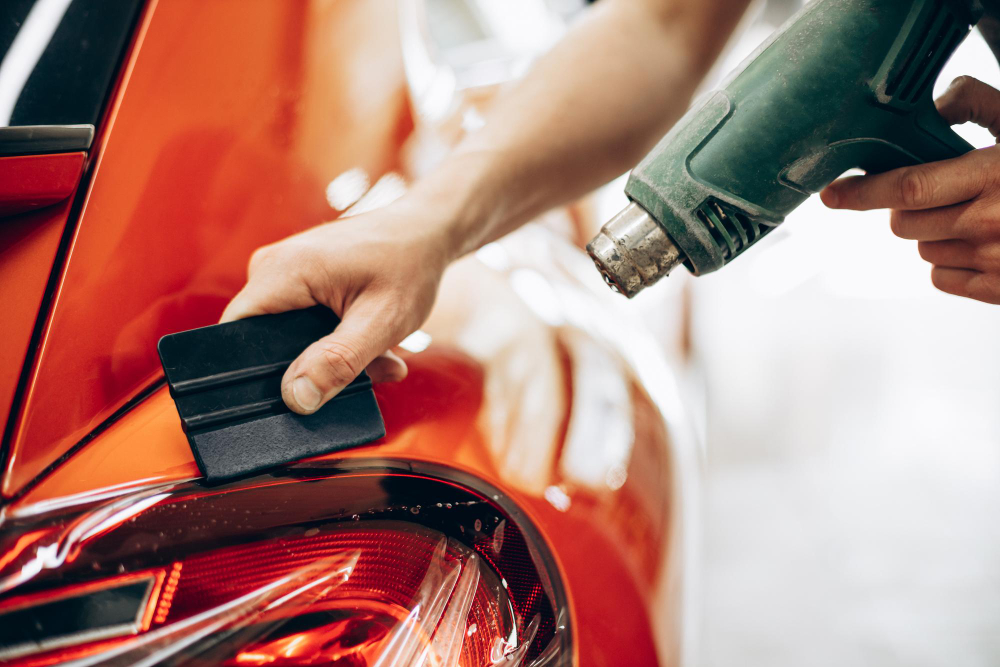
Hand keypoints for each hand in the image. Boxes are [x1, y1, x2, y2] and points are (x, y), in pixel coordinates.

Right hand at [221, 200, 452, 413]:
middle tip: (362, 373)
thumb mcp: (381, 321)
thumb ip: (339, 362)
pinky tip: (373, 345)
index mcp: (283, 271)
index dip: (254, 375)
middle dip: (311, 369)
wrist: (427, 230)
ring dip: (332, 357)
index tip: (293, 399)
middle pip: (262, 342)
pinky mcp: (298, 282)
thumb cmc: (410, 264)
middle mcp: (272, 268)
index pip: (233, 336)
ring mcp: (283, 273)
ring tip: (379, 356)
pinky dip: (336, 342)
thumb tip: (296, 398)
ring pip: (287, 339)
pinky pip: (301, 326)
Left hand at [820, 76, 999, 304]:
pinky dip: (949, 261)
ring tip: (972, 214)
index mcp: (993, 176)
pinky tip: (979, 242)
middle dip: (906, 206)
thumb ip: (971, 104)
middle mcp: (990, 223)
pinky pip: (941, 278)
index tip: (833, 193)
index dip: (861, 193)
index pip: (906, 187)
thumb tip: (926, 108)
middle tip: (939, 190)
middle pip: (904, 223)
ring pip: (921, 249)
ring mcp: (996, 262)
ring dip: (932, 232)